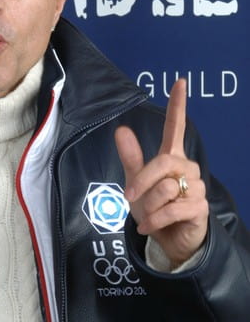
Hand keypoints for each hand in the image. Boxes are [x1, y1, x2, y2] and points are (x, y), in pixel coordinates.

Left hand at [115, 79, 208, 268]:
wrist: (167, 239)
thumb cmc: (153, 207)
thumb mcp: (136, 183)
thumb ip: (131, 158)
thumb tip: (121, 129)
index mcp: (171, 157)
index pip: (176, 127)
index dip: (177, 105)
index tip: (180, 82)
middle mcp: (187, 168)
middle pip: (162, 163)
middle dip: (141, 182)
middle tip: (129, 197)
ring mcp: (196, 187)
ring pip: (165, 188)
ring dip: (148, 206)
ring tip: (148, 216)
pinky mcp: (200, 207)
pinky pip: (172, 209)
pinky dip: (155, 220)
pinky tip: (149, 227)